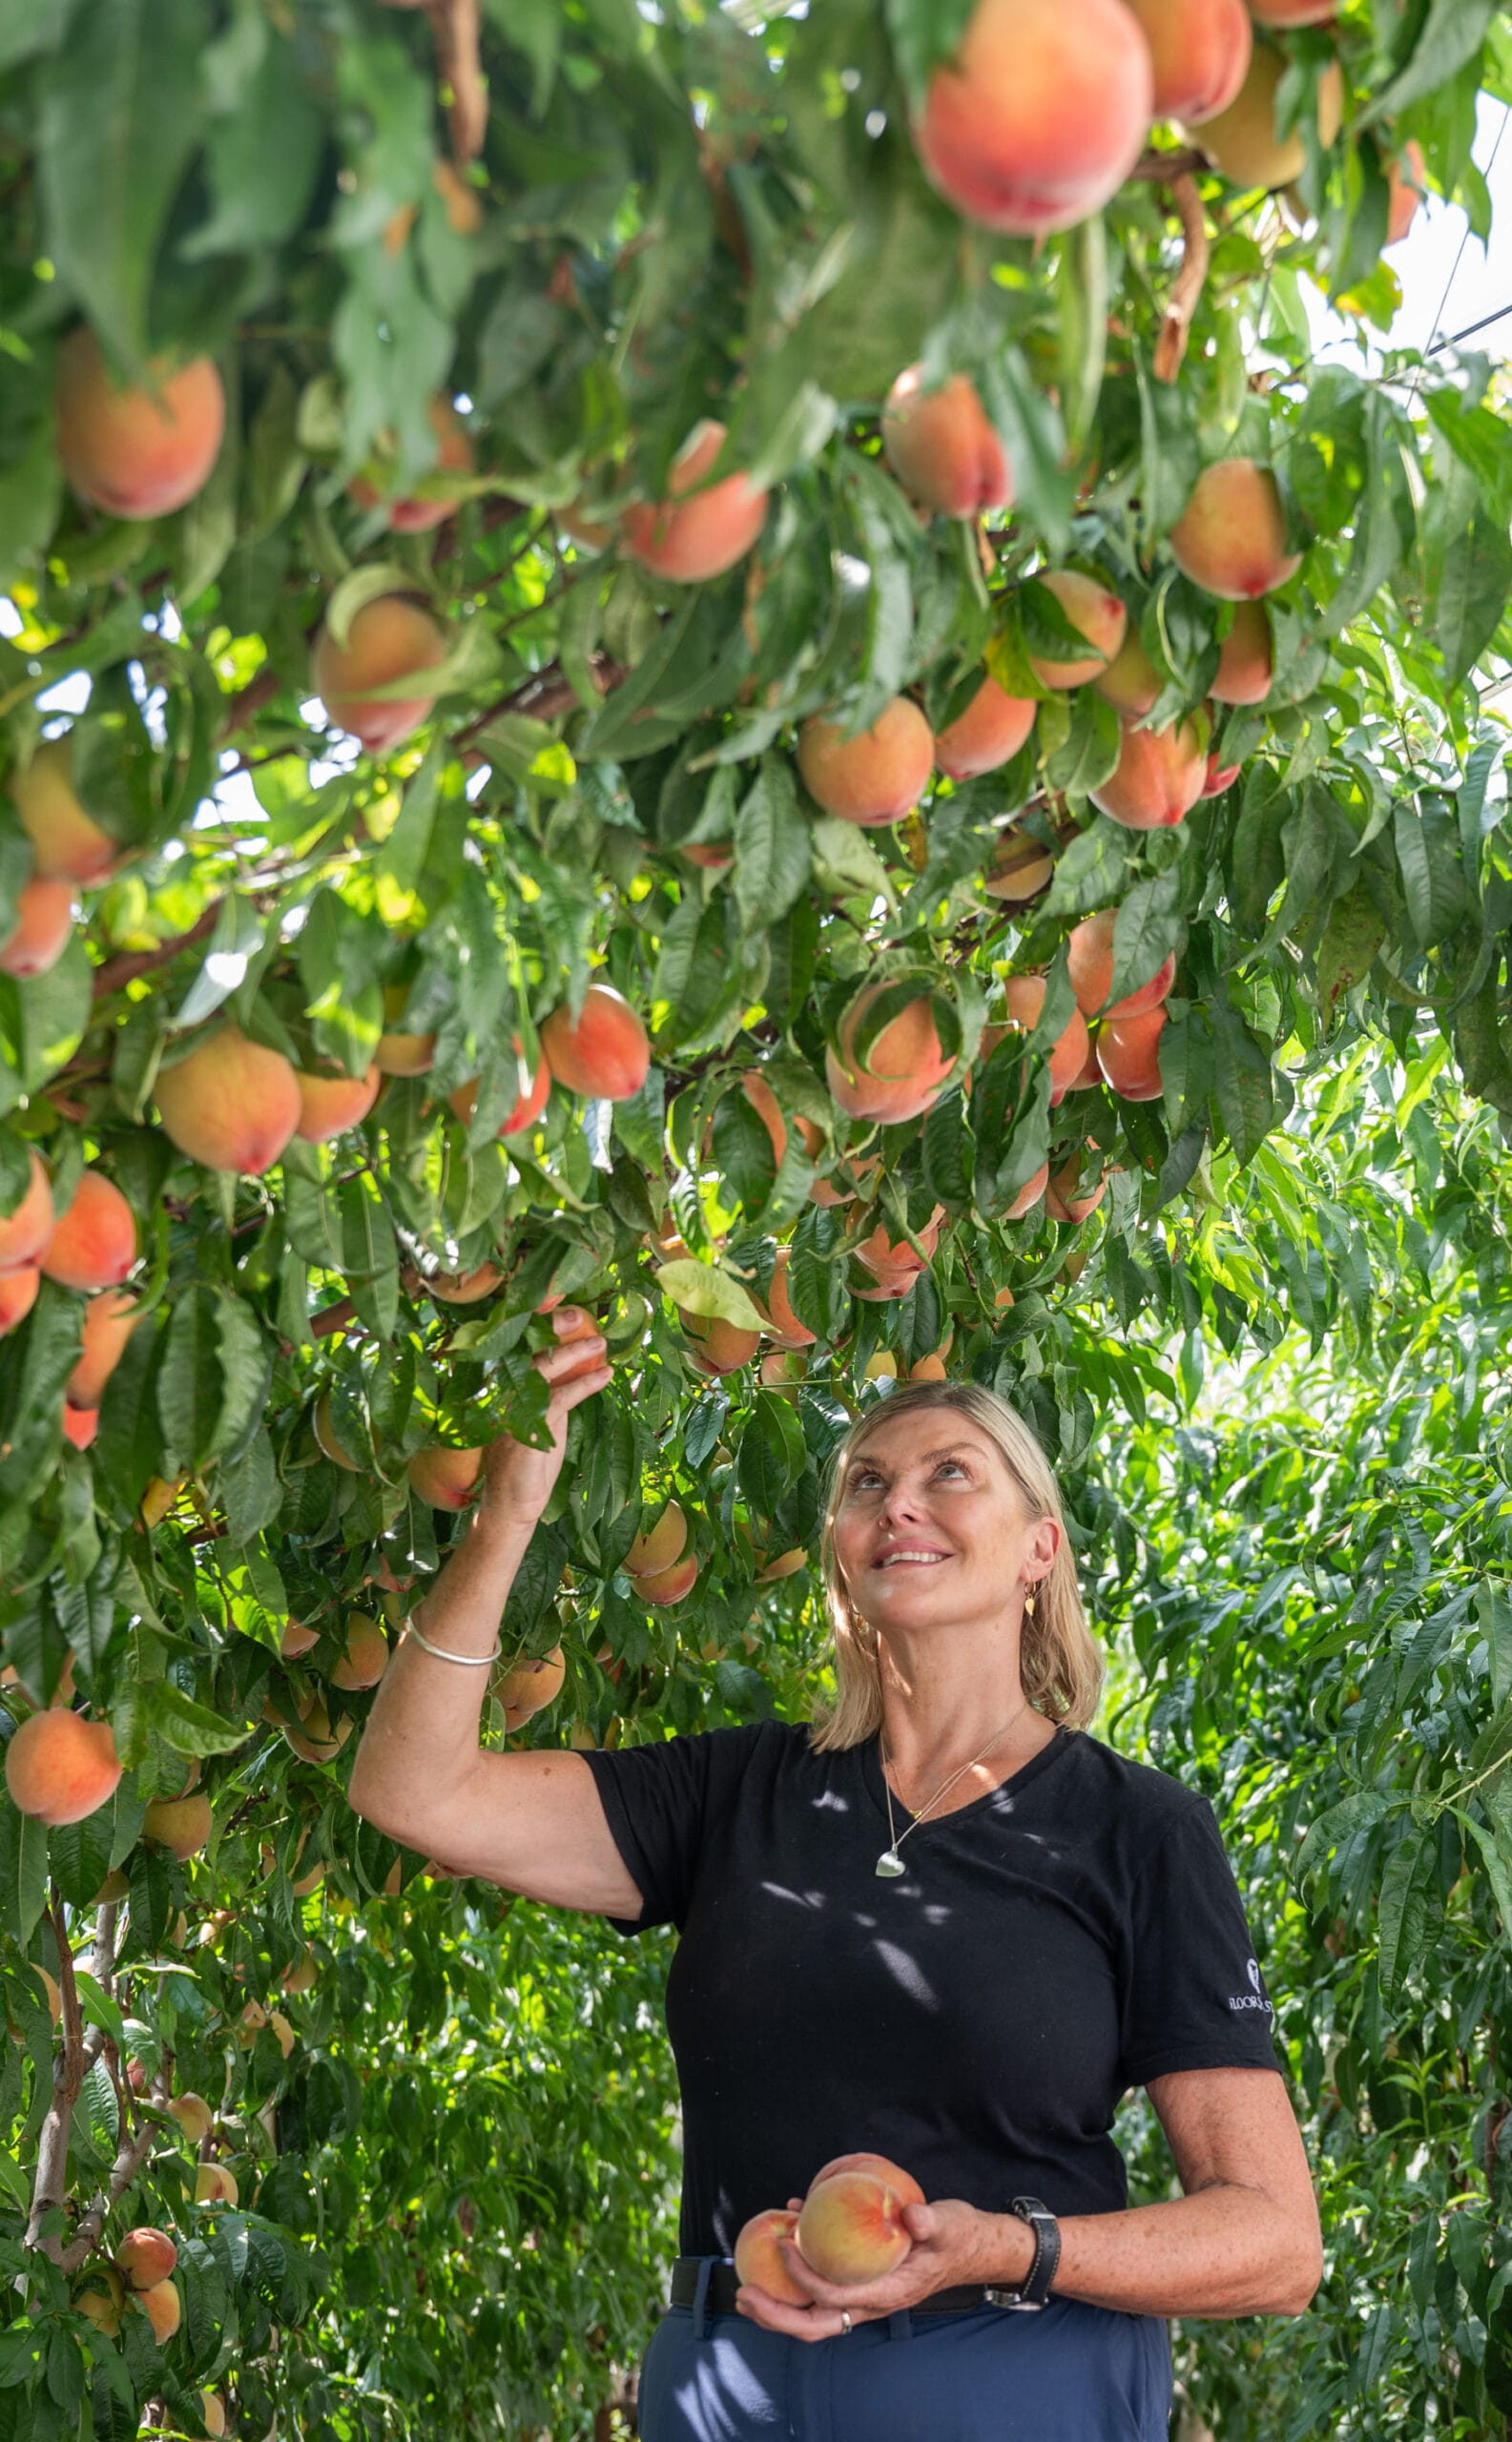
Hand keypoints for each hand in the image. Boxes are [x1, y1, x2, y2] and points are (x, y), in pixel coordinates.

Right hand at [477, 1310, 610, 1533]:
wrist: (513, 1504)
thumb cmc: (528, 1461)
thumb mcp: (542, 1418)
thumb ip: (552, 1390)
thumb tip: (578, 1361)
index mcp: (501, 1389)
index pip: (516, 1347)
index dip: (535, 1324)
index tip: (558, 1302)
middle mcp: (500, 1394)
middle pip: (524, 1348)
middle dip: (551, 1327)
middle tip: (578, 1312)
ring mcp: (510, 1410)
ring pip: (541, 1369)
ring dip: (573, 1353)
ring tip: (601, 1342)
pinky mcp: (526, 1430)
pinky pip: (558, 1398)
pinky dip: (584, 1384)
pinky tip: (604, 1375)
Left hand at [735, 2199, 1016, 2341]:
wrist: (968, 2248)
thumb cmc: (956, 2235)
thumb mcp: (947, 2223)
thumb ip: (930, 2222)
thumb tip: (911, 2215)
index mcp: (888, 2293)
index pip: (836, 2298)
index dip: (804, 2280)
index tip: (783, 2245)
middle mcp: (871, 2303)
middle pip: (815, 2325)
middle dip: (776, 2316)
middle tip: (742, 2294)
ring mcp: (864, 2297)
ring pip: (813, 2317)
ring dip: (777, 2308)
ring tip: (744, 2291)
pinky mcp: (859, 2285)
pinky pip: (821, 2292)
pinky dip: (795, 2279)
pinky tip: (782, 2239)